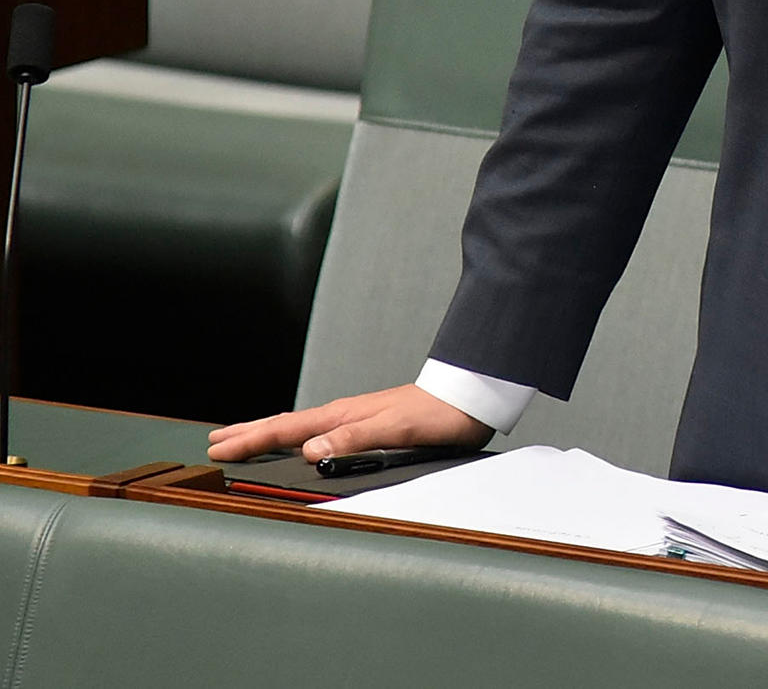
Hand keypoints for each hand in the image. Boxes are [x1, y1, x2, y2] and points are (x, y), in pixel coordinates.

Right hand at [208, 384, 493, 463]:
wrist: (468, 400)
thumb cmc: (437, 415)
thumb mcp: (395, 430)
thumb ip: (353, 438)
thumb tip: (310, 451)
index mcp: (343, 416)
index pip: (287, 429)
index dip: (251, 440)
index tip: (219, 448)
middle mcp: (344, 414)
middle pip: (286, 424)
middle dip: (249, 433)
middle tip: (215, 441)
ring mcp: (354, 417)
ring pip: (300, 426)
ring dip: (269, 432)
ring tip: (244, 436)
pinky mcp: (368, 423)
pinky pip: (319, 429)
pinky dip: (297, 434)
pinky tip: (299, 440)